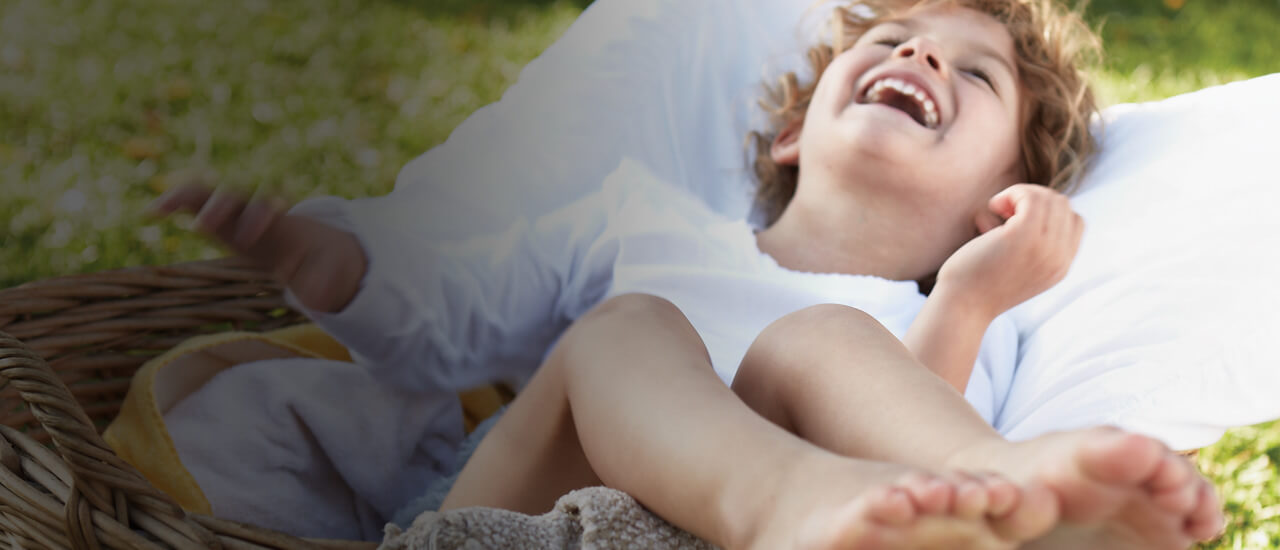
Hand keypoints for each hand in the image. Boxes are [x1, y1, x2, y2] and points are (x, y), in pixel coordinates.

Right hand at [148, 183, 366, 312]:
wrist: (316, 248)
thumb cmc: (321, 262)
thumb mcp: (328, 274)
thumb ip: (324, 282)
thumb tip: (317, 299)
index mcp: (284, 223)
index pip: (270, 207)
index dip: (257, 215)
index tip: (248, 237)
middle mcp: (258, 211)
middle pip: (239, 195)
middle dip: (220, 205)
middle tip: (203, 226)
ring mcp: (237, 213)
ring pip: (212, 192)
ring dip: (189, 197)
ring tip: (159, 209)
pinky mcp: (219, 220)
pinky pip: (195, 202)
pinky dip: (175, 202)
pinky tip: (150, 212)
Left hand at [935, 184, 1083, 319]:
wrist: (961, 307)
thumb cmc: (977, 282)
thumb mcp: (1015, 265)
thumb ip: (1031, 245)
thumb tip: (1024, 204)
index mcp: (1061, 267)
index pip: (1076, 222)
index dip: (1048, 212)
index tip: (1017, 221)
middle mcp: (1059, 259)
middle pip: (1063, 205)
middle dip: (1034, 199)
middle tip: (1003, 213)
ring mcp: (1045, 248)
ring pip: (1049, 198)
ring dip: (1021, 195)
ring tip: (997, 209)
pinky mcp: (1024, 237)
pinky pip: (1031, 197)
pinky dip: (1012, 194)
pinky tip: (994, 206)